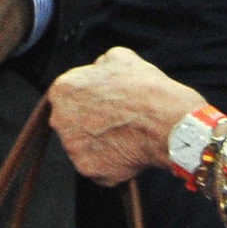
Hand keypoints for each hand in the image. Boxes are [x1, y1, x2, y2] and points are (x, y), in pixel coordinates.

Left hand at [47, 46, 205, 185]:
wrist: (165, 121)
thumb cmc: (144, 89)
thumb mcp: (119, 57)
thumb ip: (98, 66)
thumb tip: (98, 72)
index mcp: (63, 89)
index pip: (65, 96)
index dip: (86, 98)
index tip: (102, 102)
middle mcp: (60, 120)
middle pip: (70, 123)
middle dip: (89, 122)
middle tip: (115, 119)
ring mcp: (73, 148)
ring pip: (84, 147)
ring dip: (100, 143)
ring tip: (126, 134)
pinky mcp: (88, 170)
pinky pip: (97, 167)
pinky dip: (111, 163)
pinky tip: (128, 151)